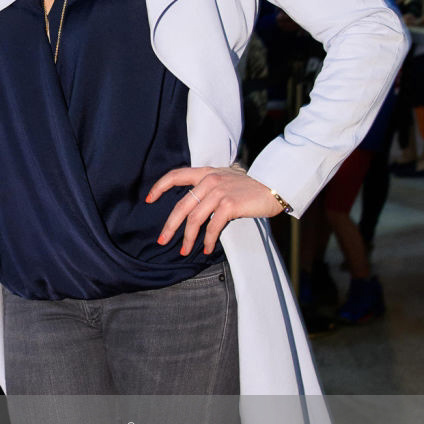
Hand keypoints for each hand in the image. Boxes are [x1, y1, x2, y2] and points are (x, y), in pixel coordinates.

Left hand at [147, 165, 284, 255]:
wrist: (275, 186)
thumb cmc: (251, 187)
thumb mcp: (227, 178)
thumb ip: (210, 186)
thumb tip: (194, 204)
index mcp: (206, 172)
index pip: (176, 175)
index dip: (159, 187)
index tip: (149, 199)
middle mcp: (210, 180)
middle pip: (181, 205)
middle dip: (170, 225)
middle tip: (162, 240)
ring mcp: (219, 192)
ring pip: (194, 219)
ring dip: (188, 238)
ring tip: (184, 251)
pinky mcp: (229, 204)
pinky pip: (212, 226)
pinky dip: (207, 240)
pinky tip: (206, 249)